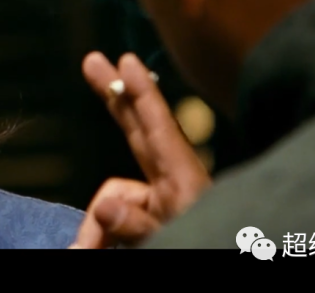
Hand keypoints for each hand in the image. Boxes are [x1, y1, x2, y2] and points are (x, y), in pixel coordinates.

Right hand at [68, 52, 211, 247]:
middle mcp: (170, 183)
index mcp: (183, 181)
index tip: (125, 61)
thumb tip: (101, 206)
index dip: (140, 93)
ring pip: (112, 197)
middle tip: (92, 60)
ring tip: (82, 254)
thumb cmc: (215, 242)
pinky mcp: (151, 222)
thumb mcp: (176, 238)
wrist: (232, 252)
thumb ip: (138, 225)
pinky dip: (100, 237)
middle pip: (135, 131)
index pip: (157, 127)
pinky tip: (87, 251)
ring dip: (93, 228)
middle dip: (113, 98)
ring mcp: (160, 202)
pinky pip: (117, 218)